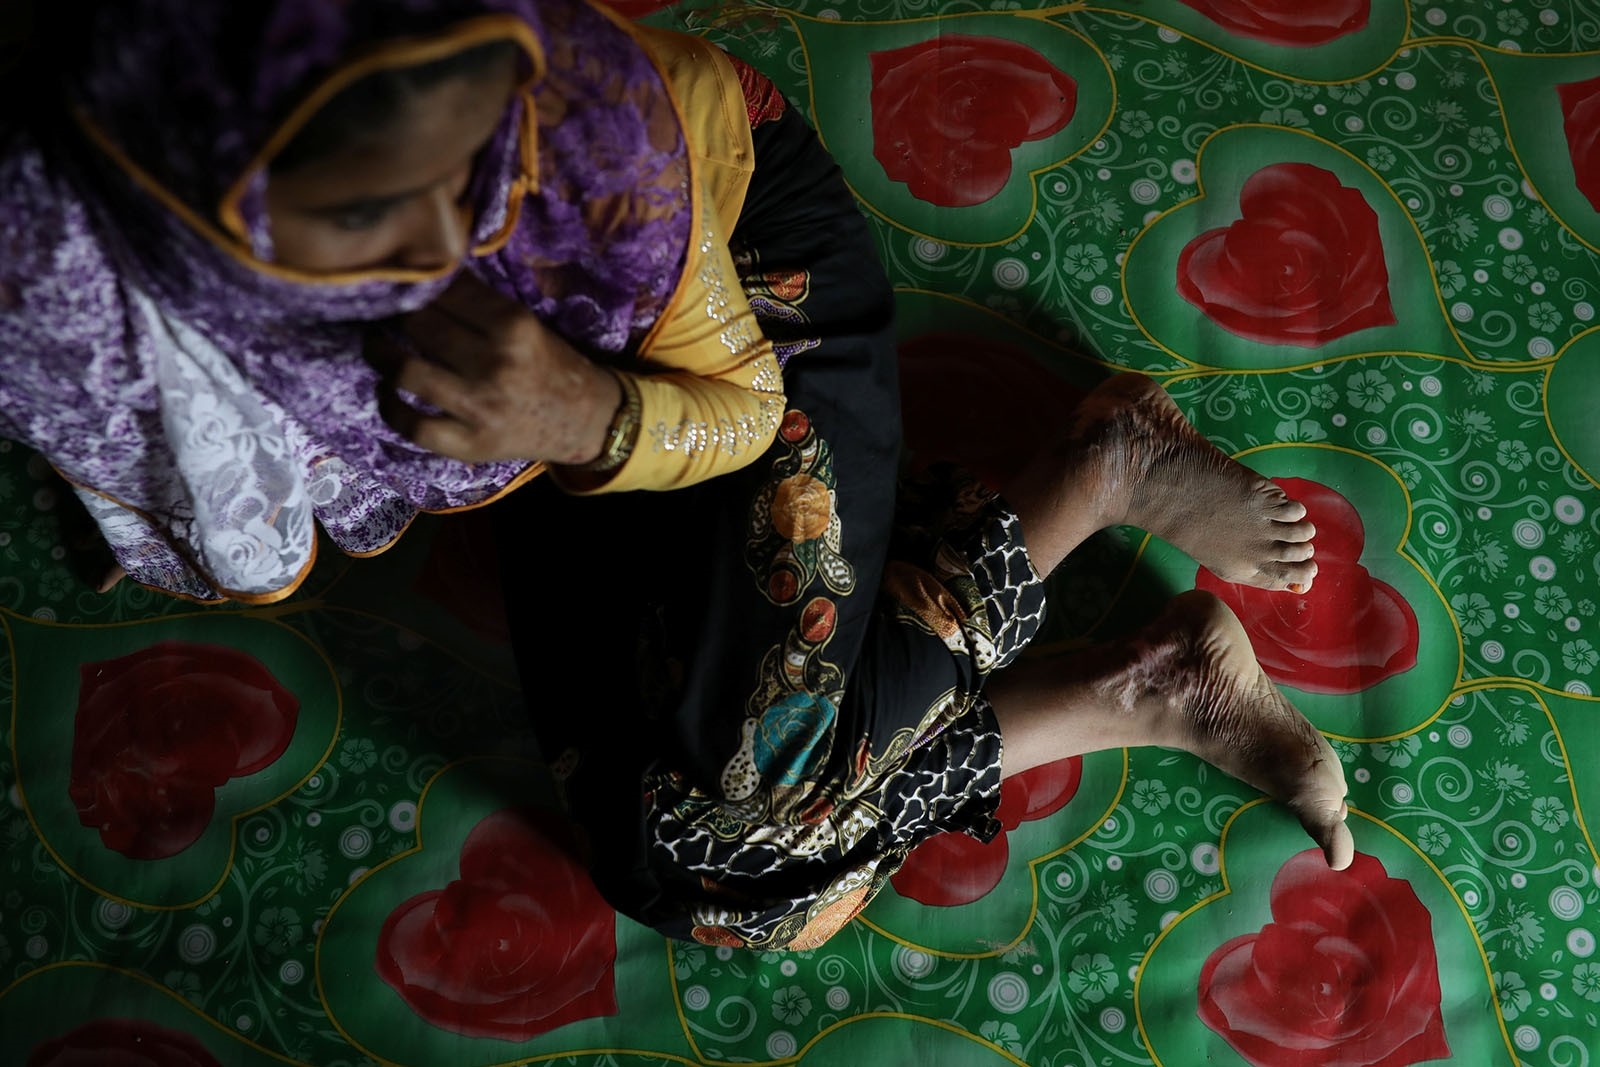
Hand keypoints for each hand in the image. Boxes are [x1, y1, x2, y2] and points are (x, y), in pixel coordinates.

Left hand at [366, 273, 621, 464]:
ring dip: (380, 353)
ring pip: (406, 372)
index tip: (406, 283)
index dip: (417, 283)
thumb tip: (418, 277)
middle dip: (396, 315)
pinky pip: (413, 425)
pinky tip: (389, 391)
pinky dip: (390, 406)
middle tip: (387, 312)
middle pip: (418, 326)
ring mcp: (481, 407)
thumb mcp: (524, 323)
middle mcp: (496, 364)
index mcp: (513, 325)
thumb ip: (477, 303)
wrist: (584, 421)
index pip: (444, 290)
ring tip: (377, 344)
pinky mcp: (471, 444)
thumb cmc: (548, 364)